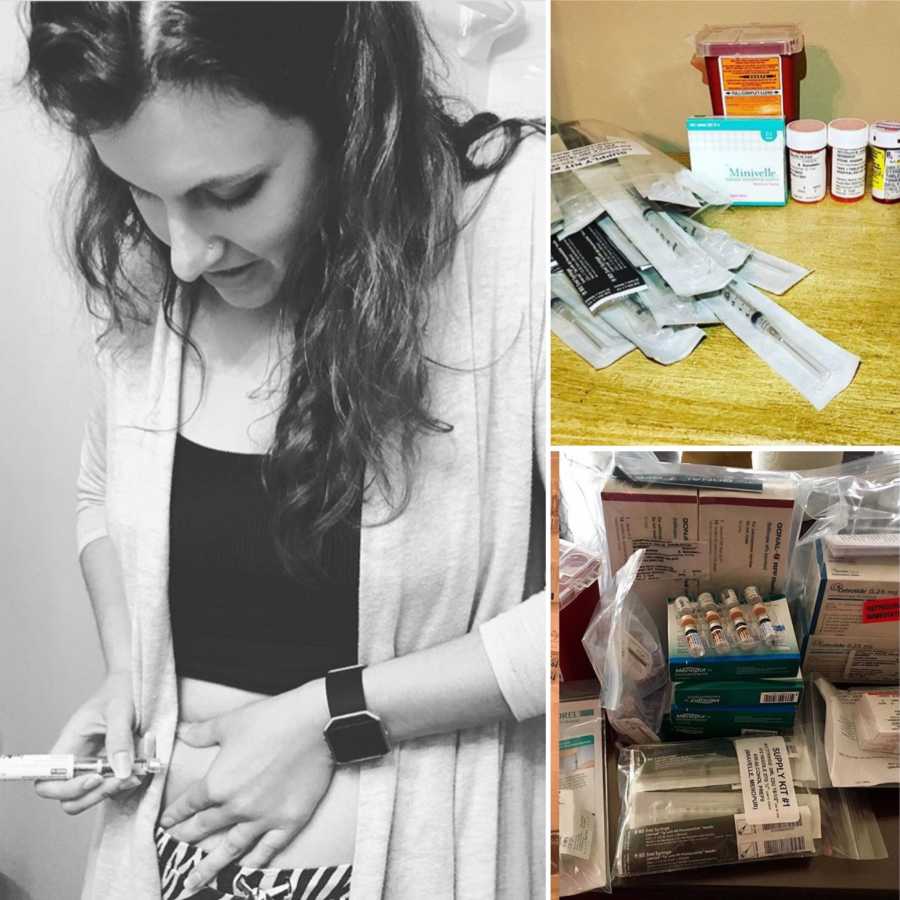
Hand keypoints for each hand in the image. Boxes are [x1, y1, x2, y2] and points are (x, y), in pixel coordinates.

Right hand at [34, 670, 143, 813]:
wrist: (135, 685)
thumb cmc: (121, 691)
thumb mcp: (120, 711)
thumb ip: (119, 739)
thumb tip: (121, 771)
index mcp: (68, 746)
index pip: (46, 782)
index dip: (64, 790)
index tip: (95, 778)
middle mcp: (77, 762)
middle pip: (70, 800)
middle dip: (95, 795)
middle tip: (123, 778)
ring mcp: (93, 769)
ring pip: (93, 798)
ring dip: (115, 791)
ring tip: (138, 772)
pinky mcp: (111, 770)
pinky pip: (115, 788)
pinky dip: (128, 783)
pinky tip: (143, 766)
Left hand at [159, 678, 333, 893]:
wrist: (315, 723)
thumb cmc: (272, 719)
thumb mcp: (230, 722)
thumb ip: (201, 732)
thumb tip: (181, 731)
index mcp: (218, 784)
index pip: (189, 804)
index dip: (175, 813)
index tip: (166, 822)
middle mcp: (236, 807)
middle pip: (204, 828)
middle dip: (186, 837)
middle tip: (174, 846)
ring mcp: (263, 818)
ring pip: (230, 849)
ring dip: (209, 867)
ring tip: (194, 882)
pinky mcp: (288, 822)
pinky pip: (267, 850)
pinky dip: (254, 862)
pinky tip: (244, 869)